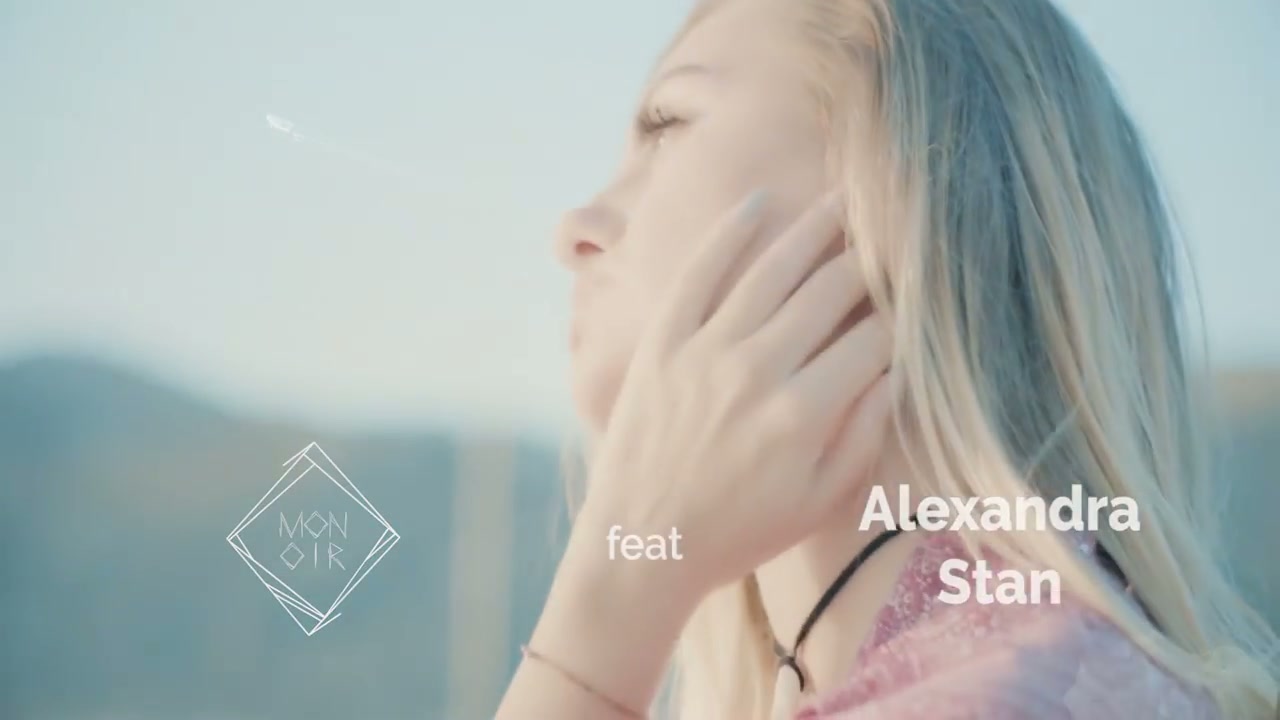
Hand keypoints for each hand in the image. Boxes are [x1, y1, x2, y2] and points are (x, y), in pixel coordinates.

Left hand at [577, 188, 896, 603]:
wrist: (642, 546)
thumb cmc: (738, 532)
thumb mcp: (819, 502)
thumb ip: (865, 434)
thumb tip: (899, 371)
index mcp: (805, 412)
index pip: (876, 339)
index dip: (905, 312)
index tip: (920, 292)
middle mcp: (759, 368)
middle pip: (831, 290)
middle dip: (869, 257)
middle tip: (892, 229)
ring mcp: (706, 349)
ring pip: (772, 269)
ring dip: (813, 228)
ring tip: (840, 198)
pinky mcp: (663, 342)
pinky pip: (700, 273)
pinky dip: (729, 234)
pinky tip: (757, 204)